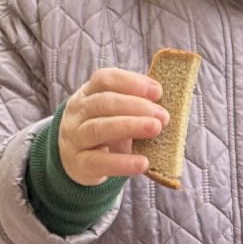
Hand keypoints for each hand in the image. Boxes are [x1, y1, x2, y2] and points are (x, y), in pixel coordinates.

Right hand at [57, 68, 168, 185]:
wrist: (75, 160)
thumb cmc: (105, 130)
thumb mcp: (114, 113)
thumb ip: (136, 105)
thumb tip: (167, 106)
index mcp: (88, 93)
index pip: (105, 79)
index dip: (132, 82)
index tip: (158, 92)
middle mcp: (78, 112)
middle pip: (103, 102)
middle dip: (136, 106)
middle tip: (163, 116)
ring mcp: (75, 138)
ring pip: (98, 128)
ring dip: (130, 126)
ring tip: (155, 129)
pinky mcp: (79, 164)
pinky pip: (99, 162)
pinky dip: (122, 162)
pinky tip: (142, 163)